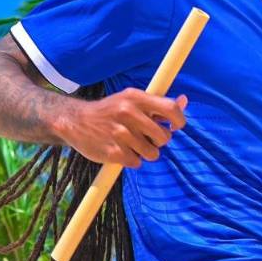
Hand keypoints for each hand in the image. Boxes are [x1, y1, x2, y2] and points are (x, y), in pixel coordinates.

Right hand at [57, 88, 187, 166]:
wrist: (75, 121)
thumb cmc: (110, 111)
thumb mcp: (130, 100)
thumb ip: (158, 104)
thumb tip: (185, 100)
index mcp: (135, 97)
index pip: (171, 109)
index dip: (179, 121)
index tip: (175, 127)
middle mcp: (128, 113)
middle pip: (164, 137)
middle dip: (159, 141)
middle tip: (146, 137)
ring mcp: (120, 133)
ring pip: (153, 153)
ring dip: (145, 153)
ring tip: (132, 144)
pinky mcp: (113, 152)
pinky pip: (137, 163)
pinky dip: (132, 160)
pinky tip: (121, 150)